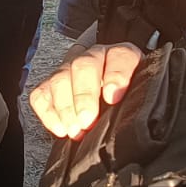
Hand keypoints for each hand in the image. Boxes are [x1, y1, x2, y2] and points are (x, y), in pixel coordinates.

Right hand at [28, 43, 143, 139]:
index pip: (120, 57)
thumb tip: (144, 122)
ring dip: (64, 107)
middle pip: (84, 65)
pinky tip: (59, 128)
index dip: (116, 75)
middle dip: (84, 95)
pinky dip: (47, 111)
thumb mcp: (143, 97)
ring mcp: (69, 69)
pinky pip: (41, 93)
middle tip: (87, 120)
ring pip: (60, 78)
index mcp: (122, 57)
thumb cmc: (129, 100)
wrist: (113, 98)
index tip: (113, 97)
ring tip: (74, 130)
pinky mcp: (51, 85)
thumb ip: (143, 101)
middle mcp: (94, 58)